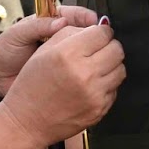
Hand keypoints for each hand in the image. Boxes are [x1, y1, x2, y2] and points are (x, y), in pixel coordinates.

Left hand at [0, 5, 100, 96]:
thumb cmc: (4, 52)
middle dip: (96, 34)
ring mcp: (64, 57)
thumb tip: (62, 22)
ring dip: (94, 52)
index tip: (95, 23)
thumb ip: (37, 26)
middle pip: (85, 32)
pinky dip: (88, 69)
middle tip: (105, 38)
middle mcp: (61, 38)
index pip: (75, 15)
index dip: (87, 18)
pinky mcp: (64, 73)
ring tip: (101, 54)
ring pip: (85, 51)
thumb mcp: (17, 35)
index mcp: (50, 22)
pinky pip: (80, 68)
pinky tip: (94, 70)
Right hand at [0, 20, 123, 148]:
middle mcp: (84, 73)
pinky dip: (107, 85)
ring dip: (110, 65)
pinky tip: (90, 86)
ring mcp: (94, 94)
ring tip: (94, 68)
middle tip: (97, 50)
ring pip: (120, 69)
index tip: (97, 35)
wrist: (27, 121)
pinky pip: (115, 89)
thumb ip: (70, 33)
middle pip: (117, 49)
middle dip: (109, 46)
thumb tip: (97, 27)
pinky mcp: (100, 109)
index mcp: (68, 54)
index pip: (103, 33)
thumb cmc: (31, 85)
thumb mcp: (43, 51)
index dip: (101, 31)